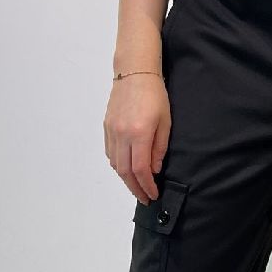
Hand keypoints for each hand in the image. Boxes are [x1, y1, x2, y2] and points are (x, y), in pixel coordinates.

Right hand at [104, 73, 169, 202]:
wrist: (134, 73)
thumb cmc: (155, 95)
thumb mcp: (165, 122)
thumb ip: (159, 148)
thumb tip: (154, 170)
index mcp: (139, 134)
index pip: (141, 169)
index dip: (147, 186)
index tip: (153, 194)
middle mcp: (122, 135)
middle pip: (125, 172)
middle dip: (135, 188)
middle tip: (145, 197)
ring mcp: (111, 131)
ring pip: (115, 164)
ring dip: (126, 179)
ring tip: (137, 186)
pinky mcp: (106, 127)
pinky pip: (110, 153)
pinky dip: (117, 165)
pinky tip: (126, 169)